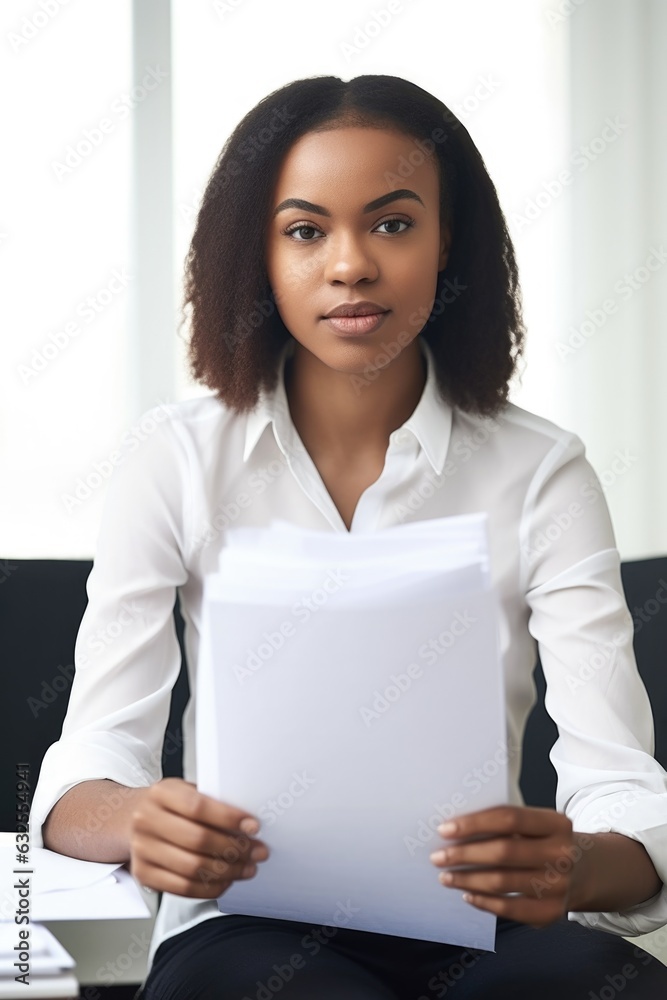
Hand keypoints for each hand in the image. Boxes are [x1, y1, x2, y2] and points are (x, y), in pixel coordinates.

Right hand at [129, 778, 269, 897]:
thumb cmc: (169, 805)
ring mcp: (142, 850)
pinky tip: (226, 880)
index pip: (198, 807)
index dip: (228, 818)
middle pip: (197, 840)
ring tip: (247, 868)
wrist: (133, 818)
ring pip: (192, 868)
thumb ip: (211, 802)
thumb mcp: (185, 791)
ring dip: (227, 871)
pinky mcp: (144, 874)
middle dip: (234, 849)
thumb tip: (247, 823)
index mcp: (161, 794)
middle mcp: (147, 821)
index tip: (253, 826)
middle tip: (257, 851)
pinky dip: (210, 888)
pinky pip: (183, 888)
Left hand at [429, 805, 576, 927]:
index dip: (474, 823)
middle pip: (503, 852)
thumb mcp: (539, 824)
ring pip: (503, 882)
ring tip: (446, 876)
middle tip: (438, 856)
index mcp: (556, 823)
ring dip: (468, 879)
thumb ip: (506, 824)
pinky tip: (468, 894)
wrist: (587, 871)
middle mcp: (561, 854)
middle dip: (464, 854)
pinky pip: (510, 909)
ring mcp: (558, 885)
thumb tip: (457, 831)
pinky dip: (484, 902)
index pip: (509, 818)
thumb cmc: (547, 841)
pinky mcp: (552, 912)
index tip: (445, 829)